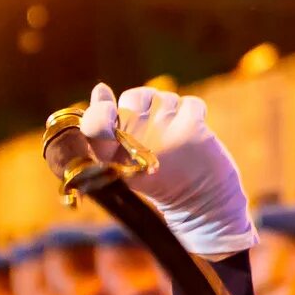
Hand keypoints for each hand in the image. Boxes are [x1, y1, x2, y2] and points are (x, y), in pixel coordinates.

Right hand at [81, 84, 256, 256]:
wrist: (201, 205)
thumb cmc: (158, 177)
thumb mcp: (125, 157)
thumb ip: (108, 124)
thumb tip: (100, 89)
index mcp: (114, 155)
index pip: (93, 121)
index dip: (99, 112)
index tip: (109, 115)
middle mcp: (136, 141)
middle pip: (132, 98)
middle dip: (143, 105)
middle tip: (152, 127)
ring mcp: (164, 133)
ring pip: (164, 97)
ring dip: (170, 110)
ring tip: (173, 135)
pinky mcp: (191, 128)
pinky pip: (189, 103)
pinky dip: (193, 113)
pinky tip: (191, 132)